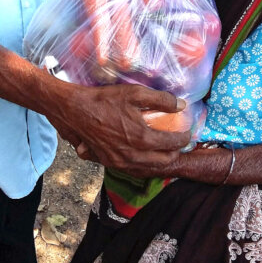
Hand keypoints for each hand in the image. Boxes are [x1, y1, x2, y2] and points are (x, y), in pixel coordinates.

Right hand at [47, 84, 190, 174]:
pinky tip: (146, 156)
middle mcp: (132, 155)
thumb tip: (182, 105)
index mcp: (141, 138)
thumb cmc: (104, 100)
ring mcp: (120, 162)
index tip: (187, 132)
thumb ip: (161, 99)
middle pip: (164, 161)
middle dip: (175, 153)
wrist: (74, 111)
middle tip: (179, 143)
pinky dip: (145, 164)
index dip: (184, 138)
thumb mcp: (134, 93)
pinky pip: (133, 169)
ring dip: (161, 161)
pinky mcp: (109, 163)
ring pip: (149, 168)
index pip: (172, 144)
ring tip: (166, 150)